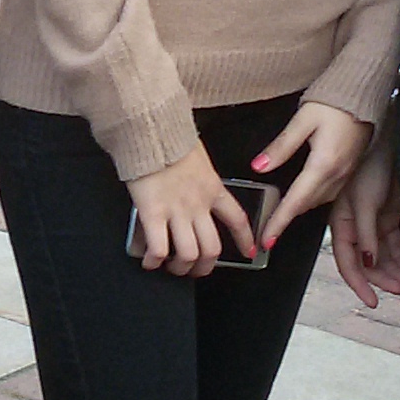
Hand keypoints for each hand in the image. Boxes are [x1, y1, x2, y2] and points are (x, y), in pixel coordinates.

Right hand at [123, 144, 254, 278]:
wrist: (150, 129)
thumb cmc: (169, 136)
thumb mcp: (197, 157)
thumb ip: (199, 176)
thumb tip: (192, 182)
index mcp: (212, 188)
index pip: (237, 219)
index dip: (245, 239)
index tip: (249, 252)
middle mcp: (198, 204)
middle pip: (212, 248)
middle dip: (205, 266)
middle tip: (195, 269)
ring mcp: (176, 211)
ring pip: (189, 254)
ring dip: (180, 267)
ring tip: (170, 267)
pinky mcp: (153, 214)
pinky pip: (159, 248)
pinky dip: (155, 261)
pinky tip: (149, 262)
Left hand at [249, 101, 370, 248]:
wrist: (365, 94)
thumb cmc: (335, 102)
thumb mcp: (303, 120)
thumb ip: (281, 146)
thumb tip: (259, 166)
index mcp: (323, 164)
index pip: (295, 201)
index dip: (279, 222)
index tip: (267, 239)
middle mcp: (336, 175)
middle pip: (306, 206)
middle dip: (285, 220)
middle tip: (266, 232)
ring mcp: (345, 174)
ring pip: (317, 202)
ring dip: (298, 210)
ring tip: (279, 218)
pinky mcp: (349, 170)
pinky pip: (328, 194)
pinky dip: (311, 200)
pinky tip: (302, 196)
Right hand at [330, 137, 399, 308]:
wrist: (387, 147)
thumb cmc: (368, 169)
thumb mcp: (365, 203)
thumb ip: (365, 234)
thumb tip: (367, 262)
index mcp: (342, 225)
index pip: (348, 262)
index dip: (358, 283)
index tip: (371, 300)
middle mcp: (355, 228)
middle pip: (366, 263)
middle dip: (381, 279)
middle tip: (398, 289)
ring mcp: (372, 225)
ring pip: (381, 257)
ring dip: (393, 271)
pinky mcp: (388, 219)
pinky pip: (393, 246)